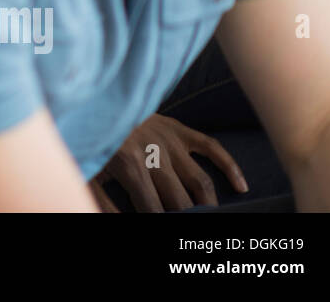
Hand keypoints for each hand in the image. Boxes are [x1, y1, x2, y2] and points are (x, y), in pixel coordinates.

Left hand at [91, 113, 247, 210]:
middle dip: (185, 217)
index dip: (162, 223)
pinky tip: (241, 187)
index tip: (167, 229)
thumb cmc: (89, 140)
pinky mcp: (179, 129)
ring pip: (200, 181)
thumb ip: (104, 203)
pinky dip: (229, 167)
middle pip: (180, 200)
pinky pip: (211, 147)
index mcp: (130, 165)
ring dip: (207, 204)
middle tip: (191, 225)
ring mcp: (171, 140)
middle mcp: (155, 153)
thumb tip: (119, 224)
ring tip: (210, 218)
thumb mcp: (88, 173)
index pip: (154, 209)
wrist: (93, 99)